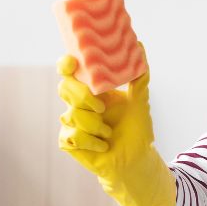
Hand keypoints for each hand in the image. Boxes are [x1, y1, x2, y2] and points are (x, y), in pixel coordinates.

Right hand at [56, 45, 173, 205]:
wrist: (135, 158)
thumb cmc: (137, 129)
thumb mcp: (140, 100)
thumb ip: (139, 76)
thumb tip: (140, 47)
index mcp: (93, 90)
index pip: (71, 72)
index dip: (67, 65)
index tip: (72, 62)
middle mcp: (78, 103)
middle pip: (65, 88)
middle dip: (83, 96)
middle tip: (102, 108)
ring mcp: (71, 122)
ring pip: (71, 114)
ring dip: (96, 125)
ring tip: (109, 133)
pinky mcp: (68, 140)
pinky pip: (72, 135)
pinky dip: (92, 141)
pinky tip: (103, 146)